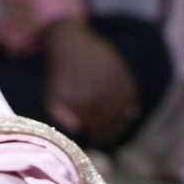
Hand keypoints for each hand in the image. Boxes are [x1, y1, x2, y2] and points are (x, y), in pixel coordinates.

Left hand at [42, 17, 137, 141]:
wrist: (71, 44)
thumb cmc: (60, 74)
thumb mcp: (52, 96)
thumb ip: (60, 116)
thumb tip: (79, 130)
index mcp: (82, 103)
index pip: (95, 130)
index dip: (96, 137)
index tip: (95, 139)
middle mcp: (99, 95)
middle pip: (111, 124)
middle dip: (110, 132)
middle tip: (108, 136)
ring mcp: (113, 85)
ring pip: (123, 114)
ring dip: (121, 123)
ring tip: (118, 127)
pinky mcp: (123, 77)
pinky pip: (131, 100)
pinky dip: (130, 109)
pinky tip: (127, 113)